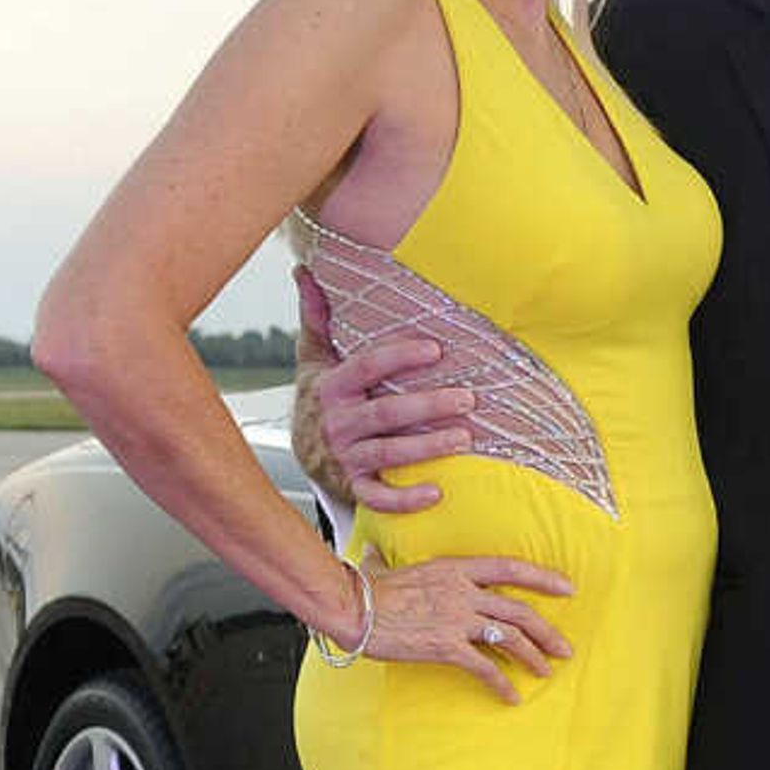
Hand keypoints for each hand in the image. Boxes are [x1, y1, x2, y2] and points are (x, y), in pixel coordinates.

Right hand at [302, 335, 479, 515]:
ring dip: (428, 447)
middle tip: (468, 398)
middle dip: (428, 405)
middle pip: (386, 414)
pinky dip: (406, 499)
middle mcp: (338, 423)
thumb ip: (316, 317)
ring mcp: (345, 457)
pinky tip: (437, 493)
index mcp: (331, 388)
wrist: (301, 452)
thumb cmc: (319, 399)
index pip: (366, 368)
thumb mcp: (313, 357)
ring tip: (464, 438)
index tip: (435, 349)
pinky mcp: (353, 487)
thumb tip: (306, 271)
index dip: (400, 357)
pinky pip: (379, 498)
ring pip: (389, 454)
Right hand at [347, 553, 576, 697]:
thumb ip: (400, 566)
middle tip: (564, 649)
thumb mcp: (394, 567)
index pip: (510, 569)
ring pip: (509, 638)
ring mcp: (456, 619)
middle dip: (547, 632)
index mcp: (456, 568)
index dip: (543, 578)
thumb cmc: (368, 590)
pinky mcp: (446, 645)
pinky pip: (484, 667)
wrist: (352, 608)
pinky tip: (510, 696)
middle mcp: (463, 591)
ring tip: (544, 672)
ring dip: (532, 657)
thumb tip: (375, 557)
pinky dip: (501, 683)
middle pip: (519, 611)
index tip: (567, 588)